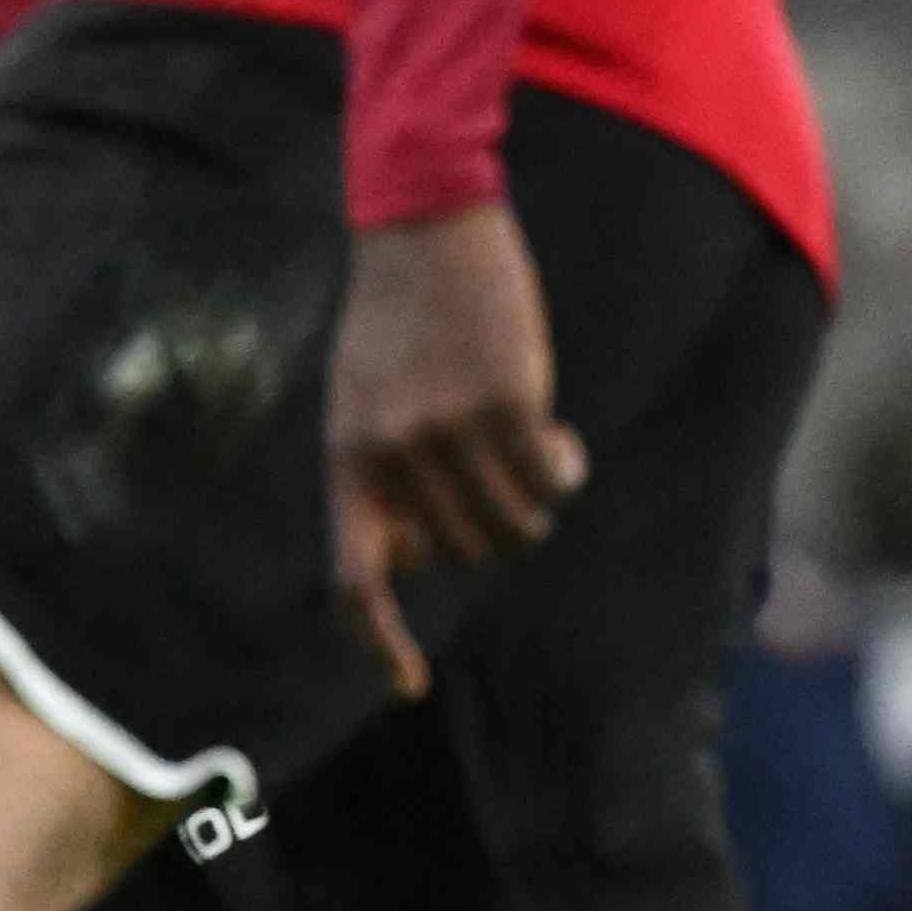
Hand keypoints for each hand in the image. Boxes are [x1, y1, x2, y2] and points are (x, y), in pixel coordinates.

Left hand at [327, 200, 580, 697]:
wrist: (422, 223)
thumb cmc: (396, 316)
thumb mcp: (361, 397)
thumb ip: (380, 472)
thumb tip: (418, 553)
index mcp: (347, 459)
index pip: (354, 580)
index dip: (381, 643)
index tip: (409, 687)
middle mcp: (392, 456)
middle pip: (465, 550)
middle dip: (494, 523)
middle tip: (503, 472)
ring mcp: (449, 432)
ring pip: (514, 522)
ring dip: (535, 498)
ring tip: (535, 449)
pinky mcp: (506, 404)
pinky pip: (551, 477)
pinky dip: (564, 468)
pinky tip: (562, 439)